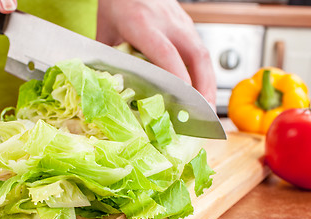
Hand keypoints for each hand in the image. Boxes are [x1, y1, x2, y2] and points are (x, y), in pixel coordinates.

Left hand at [97, 0, 215, 105]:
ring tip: (206, 105)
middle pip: (197, 55)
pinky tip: (201, 87)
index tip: (184, 100)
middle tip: (205, 110)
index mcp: (142, 23)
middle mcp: (168, 22)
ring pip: (203, 53)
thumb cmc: (117, 3)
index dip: (178, 77)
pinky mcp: (187, 24)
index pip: (166, 53)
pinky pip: (200, 50)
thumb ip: (109, 60)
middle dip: (204, 85)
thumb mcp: (106, 31)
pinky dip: (203, 71)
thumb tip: (111, 88)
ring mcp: (181, 22)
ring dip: (208, 81)